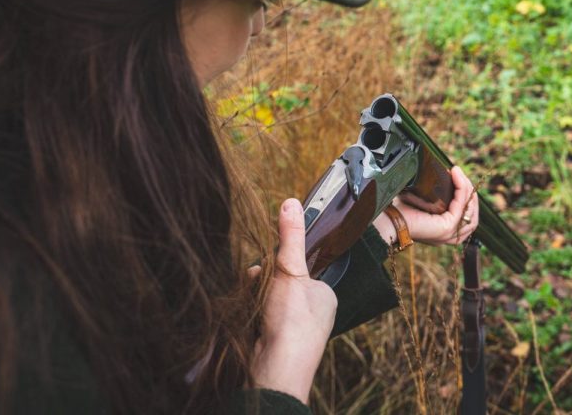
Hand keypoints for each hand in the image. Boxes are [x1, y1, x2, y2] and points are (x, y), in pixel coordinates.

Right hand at [249, 198, 336, 403]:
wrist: (275, 368)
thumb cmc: (293, 320)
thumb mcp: (291, 269)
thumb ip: (290, 237)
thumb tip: (291, 202)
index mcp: (325, 296)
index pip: (301, 270)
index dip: (282, 263)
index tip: (270, 263)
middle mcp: (313, 314)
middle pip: (281, 285)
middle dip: (264, 280)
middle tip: (257, 280)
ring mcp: (294, 331)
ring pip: (267, 301)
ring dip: (254, 295)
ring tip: (251, 299)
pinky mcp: (274, 343)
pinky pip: (258, 318)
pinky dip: (249, 313)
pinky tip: (245, 315)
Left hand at [373, 165, 478, 245]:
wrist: (388, 219)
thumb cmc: (401, 209)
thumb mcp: (424, 200)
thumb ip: (436, 194)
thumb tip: (443, 173)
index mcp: (445, 232)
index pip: (467, 215)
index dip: (466, 196)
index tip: (457, 177)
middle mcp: (450, 236)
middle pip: (472, 214)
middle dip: (469, 191)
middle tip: (459, 174)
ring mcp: (449, 234)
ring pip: (470, 210)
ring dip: (467, 188)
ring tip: (458, 173)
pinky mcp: (446, 228)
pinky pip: (461, 206)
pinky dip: (461, 189)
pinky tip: (456, 176)